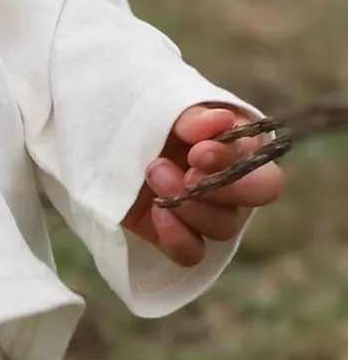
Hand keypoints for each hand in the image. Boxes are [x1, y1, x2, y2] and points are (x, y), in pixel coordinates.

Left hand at [122, 104, 285, 266]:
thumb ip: (191, 116)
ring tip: (154, 174)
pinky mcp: (174, 234)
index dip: (236, 162)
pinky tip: (157, 212)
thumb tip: (223, 120)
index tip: (198, 152)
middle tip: (188, 175)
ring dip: (190, 205)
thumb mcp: (161, 105)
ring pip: (224, 227)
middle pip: (258, 196)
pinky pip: (192, 253)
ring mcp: (202, 210)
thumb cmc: (138, 115)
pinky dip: (177, 237)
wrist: (97, 133)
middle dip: (226, 188)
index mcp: (232, 145)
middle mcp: (227, 180)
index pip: (261, 163)